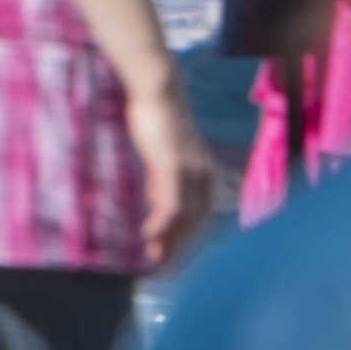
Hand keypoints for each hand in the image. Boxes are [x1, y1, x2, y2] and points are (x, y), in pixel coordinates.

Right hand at [128, 69, 213, 267]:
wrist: (156, 87)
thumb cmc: (157, 114)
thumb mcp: (164, 151)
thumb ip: (164, 175)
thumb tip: (157, 200)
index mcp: (202, 170)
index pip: (201, 212)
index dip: (188, 234)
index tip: (173, 249)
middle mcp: (201, 173)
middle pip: (196, 219)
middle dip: (180, 244)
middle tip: (162, 263)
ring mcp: (188, 170)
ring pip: (184, 216)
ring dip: (170, 239)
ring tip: (154, 255)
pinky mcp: (171, 166)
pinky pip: (169, 203)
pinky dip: (160, 223)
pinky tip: (148, 233)